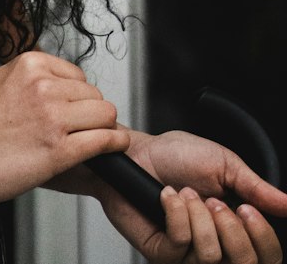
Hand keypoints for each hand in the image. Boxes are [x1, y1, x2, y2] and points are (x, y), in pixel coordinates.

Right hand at [0, 50, 128, 204]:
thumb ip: (29, 75)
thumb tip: (56, 78)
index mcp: (29, 65)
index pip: (77, 75)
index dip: (77, 96)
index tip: (72, 110)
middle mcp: (43, 86)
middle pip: (94, 94)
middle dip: (90, 112)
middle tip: (78, 128)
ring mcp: (52, 117)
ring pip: (105, 114)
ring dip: (103, 128)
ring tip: (91, 138)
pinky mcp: (59, 149)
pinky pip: (104, 140)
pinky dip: (115, 144)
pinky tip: (114, 146)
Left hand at [98, 128, 286, 261]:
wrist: (137, 152)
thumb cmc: (176, 155)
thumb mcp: (224, 164)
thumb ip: (257, 188)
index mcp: (238, 227)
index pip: (268, 256)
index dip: (262, 237)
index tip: (246, 209)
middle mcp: (218, 246)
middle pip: (246, 263)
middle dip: (229, 226)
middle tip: (213, 201)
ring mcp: (190, 255)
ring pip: (212, 255)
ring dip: (197, 214)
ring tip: (185, 193)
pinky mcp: (164, 254)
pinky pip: (181, 244)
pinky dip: (175, 212)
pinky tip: (168, 198)